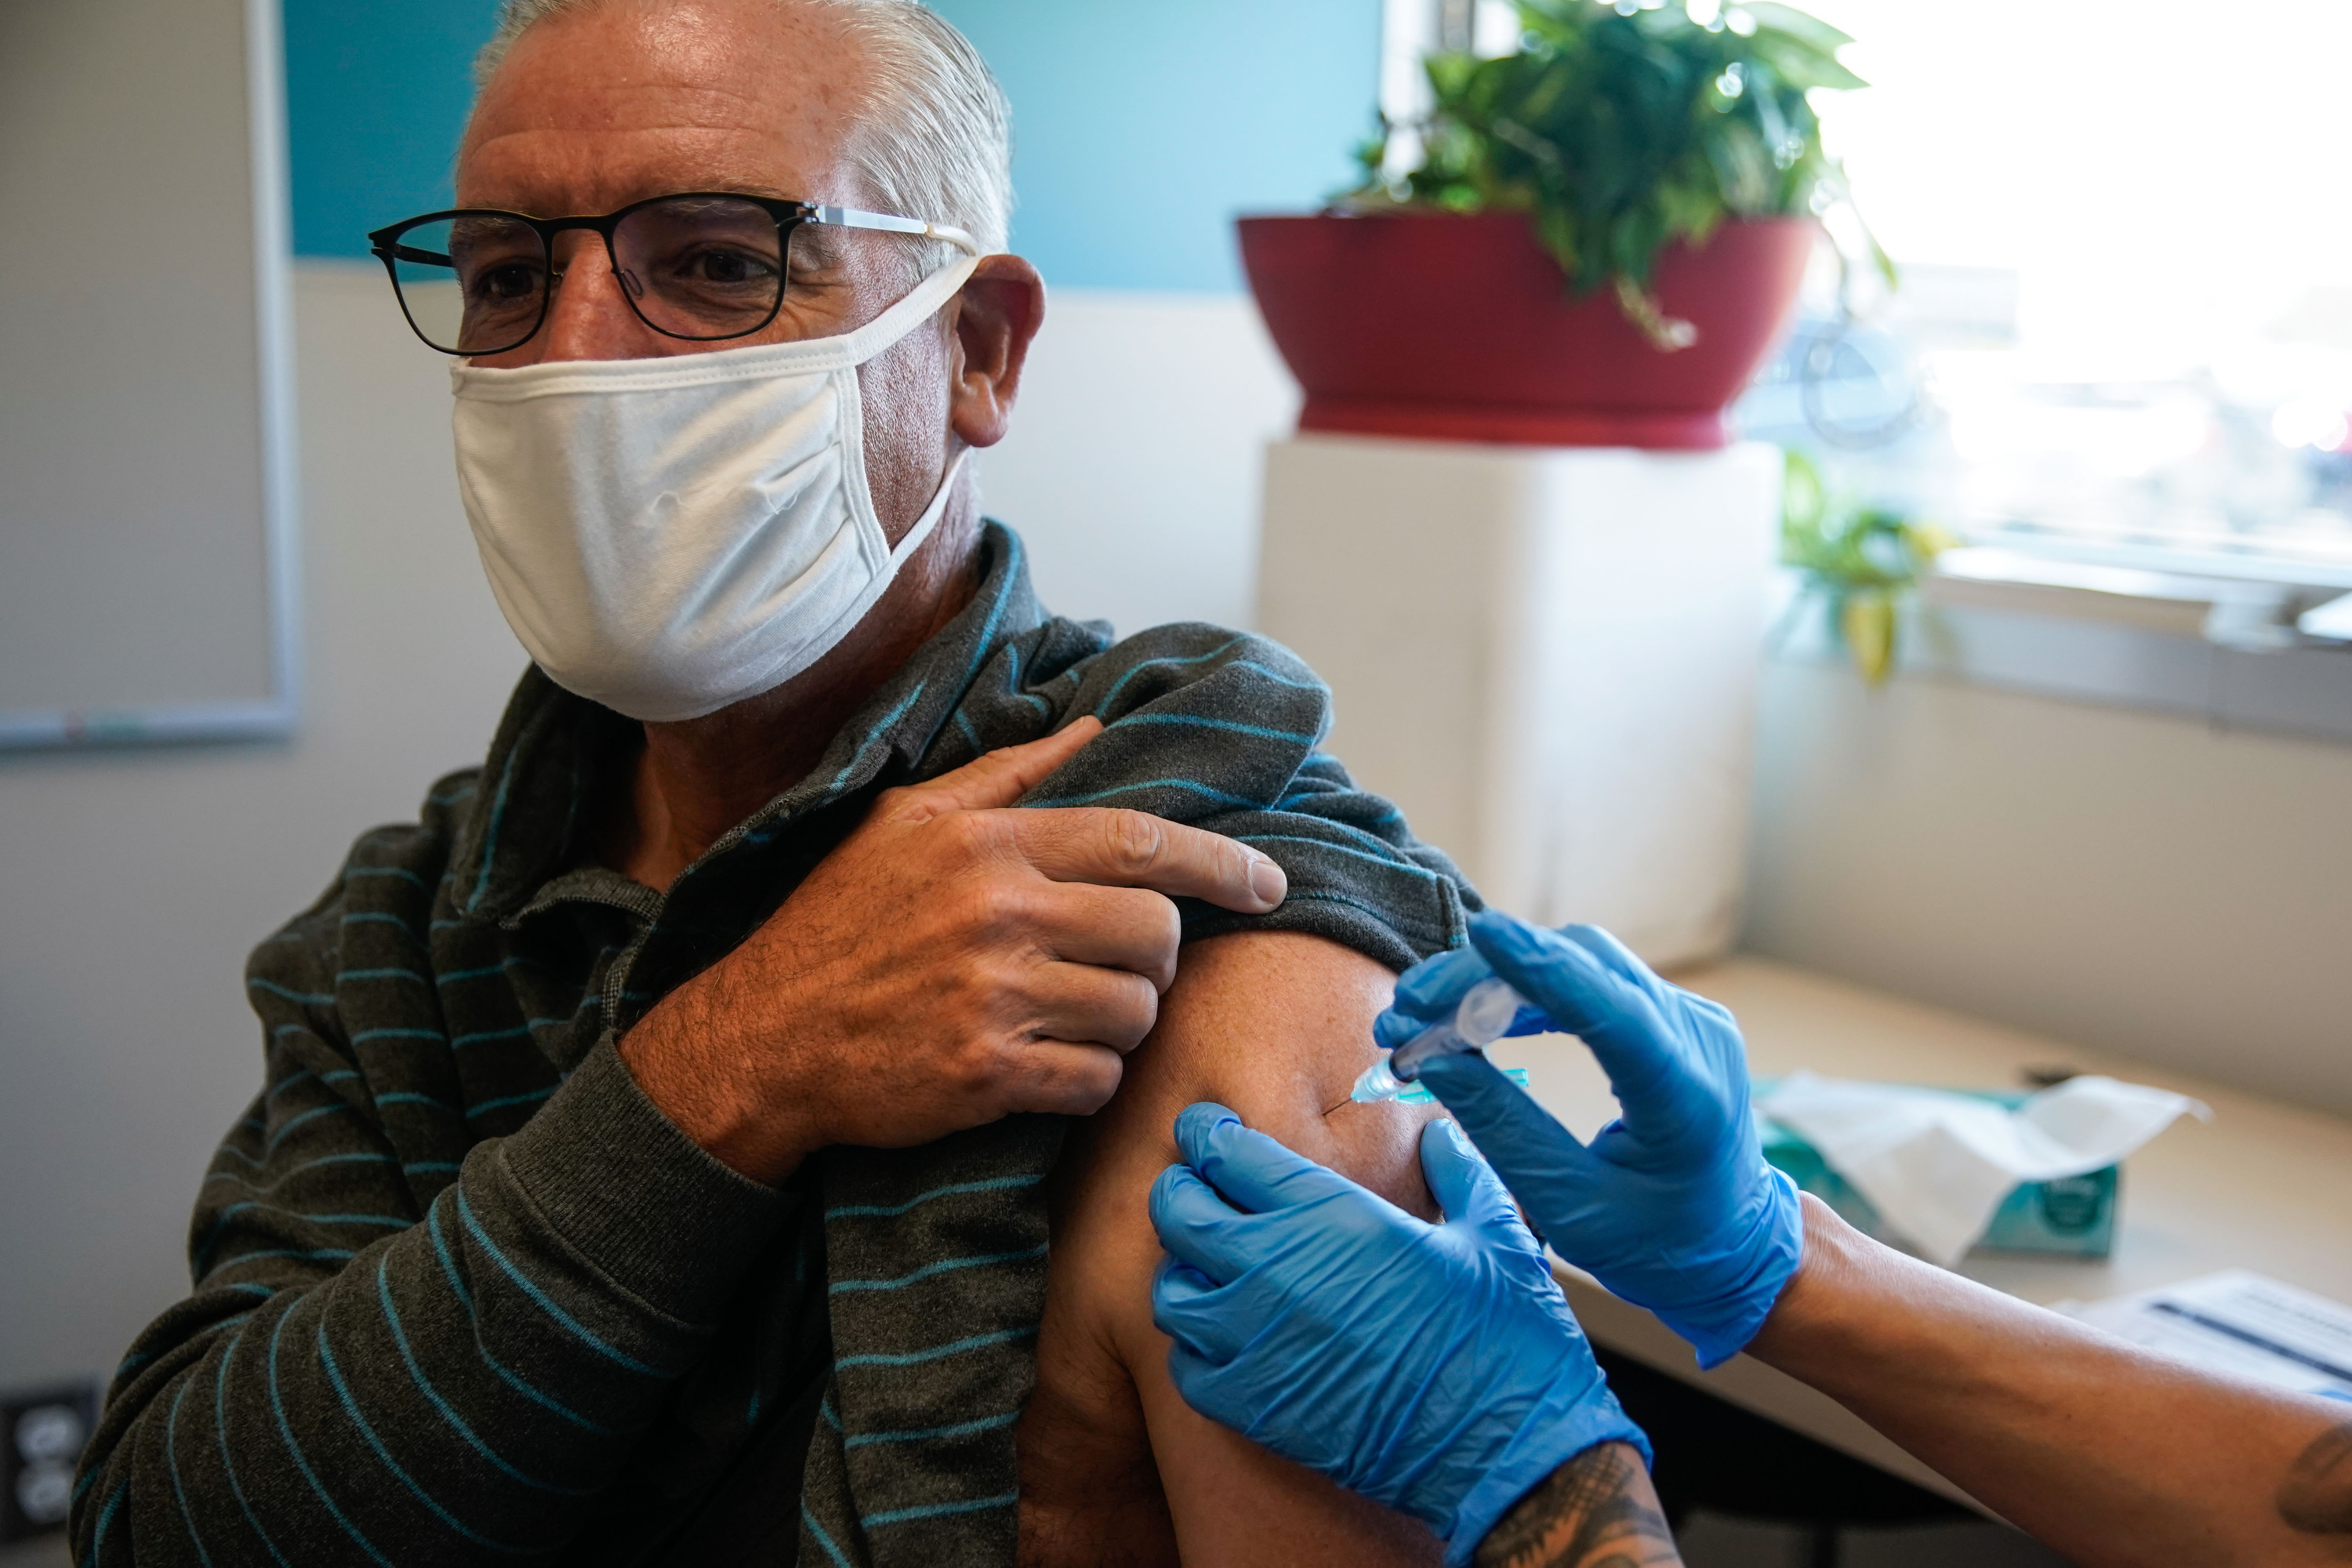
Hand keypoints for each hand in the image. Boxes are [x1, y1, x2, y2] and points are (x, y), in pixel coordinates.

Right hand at [620, 719, 1287, 1181]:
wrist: (762, 1037)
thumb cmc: (839, 922)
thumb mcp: (906, 822)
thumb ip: (1007, 776)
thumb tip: (1095, 727)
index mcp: (989, 843)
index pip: (1141, 842)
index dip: (1221, 863)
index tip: (1269, 881)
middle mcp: (998, 912)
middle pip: (1156, 933)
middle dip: (1155, 957)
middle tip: (1115, 966)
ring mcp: (992, 996)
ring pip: (1134, 1012)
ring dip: (1119, 1022)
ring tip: (1066, 1015)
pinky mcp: (984, 1074)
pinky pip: (1096, 1081)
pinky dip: (1087, 1080)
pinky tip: (1046, 1066)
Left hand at [1150, 1103, 1647, 1565]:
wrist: (1506, 1450)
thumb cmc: (1506, 1338)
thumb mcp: (1495, 1231)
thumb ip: (1458, 1171)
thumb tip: (1440, 1136)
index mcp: (1331, 1213)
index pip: (1226, 1151)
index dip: (1209, 1132)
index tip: (1210, 1130)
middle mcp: (1277, 1269)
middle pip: (1177, 1210)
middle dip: (1180, 1190)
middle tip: (1197, 1191)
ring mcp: (1257, 1342)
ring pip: (1170, 1290)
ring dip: (1183, 1272)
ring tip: (1211, 1271)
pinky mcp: (1254, 1408)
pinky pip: (1186, 1367)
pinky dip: (1195, 1349)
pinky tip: (1227, 1343)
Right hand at [1383, 911, 1800, 1367]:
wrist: (1735, 1246)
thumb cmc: (1660, 1246)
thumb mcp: (1573, 1209)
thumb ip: (1505, 1131)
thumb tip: (1433, 1060)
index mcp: (1685, 1098)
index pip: (1611, 1010)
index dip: (1542, 967)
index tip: (1482, 932)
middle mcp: (1697, 1039)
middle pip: (1582, 966)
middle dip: (1485, 976)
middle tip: (1407, 1009)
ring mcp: (1688, 1020)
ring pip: (1581, 963)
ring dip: (1496, 978)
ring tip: (1422, 1011)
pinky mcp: (1669, 1018)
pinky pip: (1590, 980)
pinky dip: (1525, 989)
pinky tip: (1472, 1014)